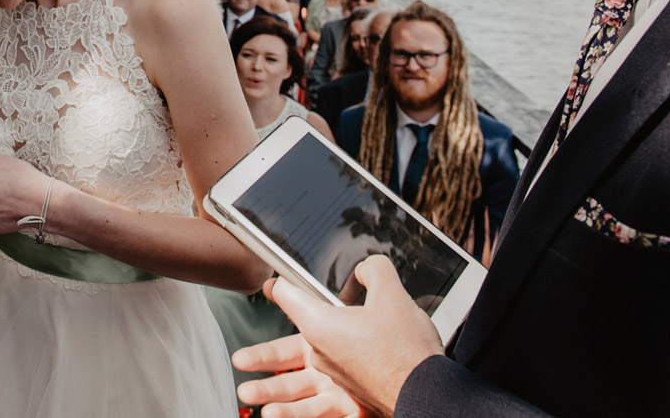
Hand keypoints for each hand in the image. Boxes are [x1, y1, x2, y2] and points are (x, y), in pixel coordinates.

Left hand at [233, 256, 442, 417]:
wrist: (429, 392)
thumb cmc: (407, 349)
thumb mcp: (393, 295)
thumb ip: (375, 272)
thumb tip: (367, 267)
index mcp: (323, 327)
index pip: (292, 300)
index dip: (280, 287)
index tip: (270, 285)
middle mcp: (322, 357)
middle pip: (285, 353)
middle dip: (261, 358)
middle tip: (240, 361)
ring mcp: (334, 381)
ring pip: (297, 389)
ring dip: (274, 395)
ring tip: (258, 407)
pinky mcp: (349, 400)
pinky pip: (320, 409)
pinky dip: (303, 415)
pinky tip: (290, 417)